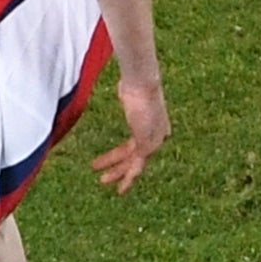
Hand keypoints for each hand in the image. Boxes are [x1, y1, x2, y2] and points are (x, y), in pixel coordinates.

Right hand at [92, 78, 169, 193]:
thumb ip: (127, 92)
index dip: (135, 151)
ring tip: (103, 181)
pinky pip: (135, 165)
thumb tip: (121, 83)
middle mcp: (157, 133)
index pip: (145, 141)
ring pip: (134, 163)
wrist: (142, 82)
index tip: (125, 156)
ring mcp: (154, 140)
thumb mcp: (130, 89)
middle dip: (119, 165)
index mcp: (155, 121)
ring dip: (118, 173)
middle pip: (136, 154)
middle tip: (106, 174)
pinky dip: (124, 174)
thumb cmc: (135, 80)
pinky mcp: (147, 145)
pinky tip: (113, 181)